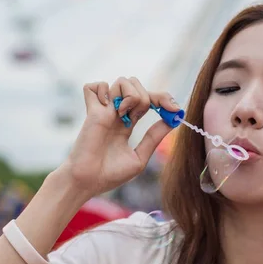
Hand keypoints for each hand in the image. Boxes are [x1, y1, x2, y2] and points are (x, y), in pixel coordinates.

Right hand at [55, 76, 179, 198]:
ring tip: (123, 114)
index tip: (175, 109)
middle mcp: (116, 113)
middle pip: (137, 85)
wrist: (87, 182)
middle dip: (150, 96)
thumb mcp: (139, 157)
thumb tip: (173, 120)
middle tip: (145, 115)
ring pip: (122, 81)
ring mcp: (104, 110)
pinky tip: (106, 107)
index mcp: (128, 123)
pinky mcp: (91, 110)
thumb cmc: (110, 175)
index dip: (163, 99)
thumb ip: (153, 137)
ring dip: (130, 95)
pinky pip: (94, 86)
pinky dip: (102, 91)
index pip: (148, 100)